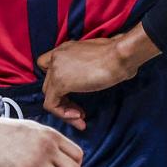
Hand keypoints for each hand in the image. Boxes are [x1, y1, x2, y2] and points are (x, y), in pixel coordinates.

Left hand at [36, 27, 159, 128]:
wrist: (119, 56)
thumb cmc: (117, 56)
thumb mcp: (97, 58)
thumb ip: (86, 67)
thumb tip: (90, 78)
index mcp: (65, 49)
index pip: (47, 65)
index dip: (56, 82)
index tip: (73, 93)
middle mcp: (57, 56)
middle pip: (49, 84)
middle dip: (63, 100)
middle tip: (79, 111)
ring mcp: (56, 69)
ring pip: (49, 95)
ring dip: (64, 110)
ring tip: (80, 118)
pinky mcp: (60, 82)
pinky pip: (51, 104)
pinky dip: (63, 114)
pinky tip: (79, 117)